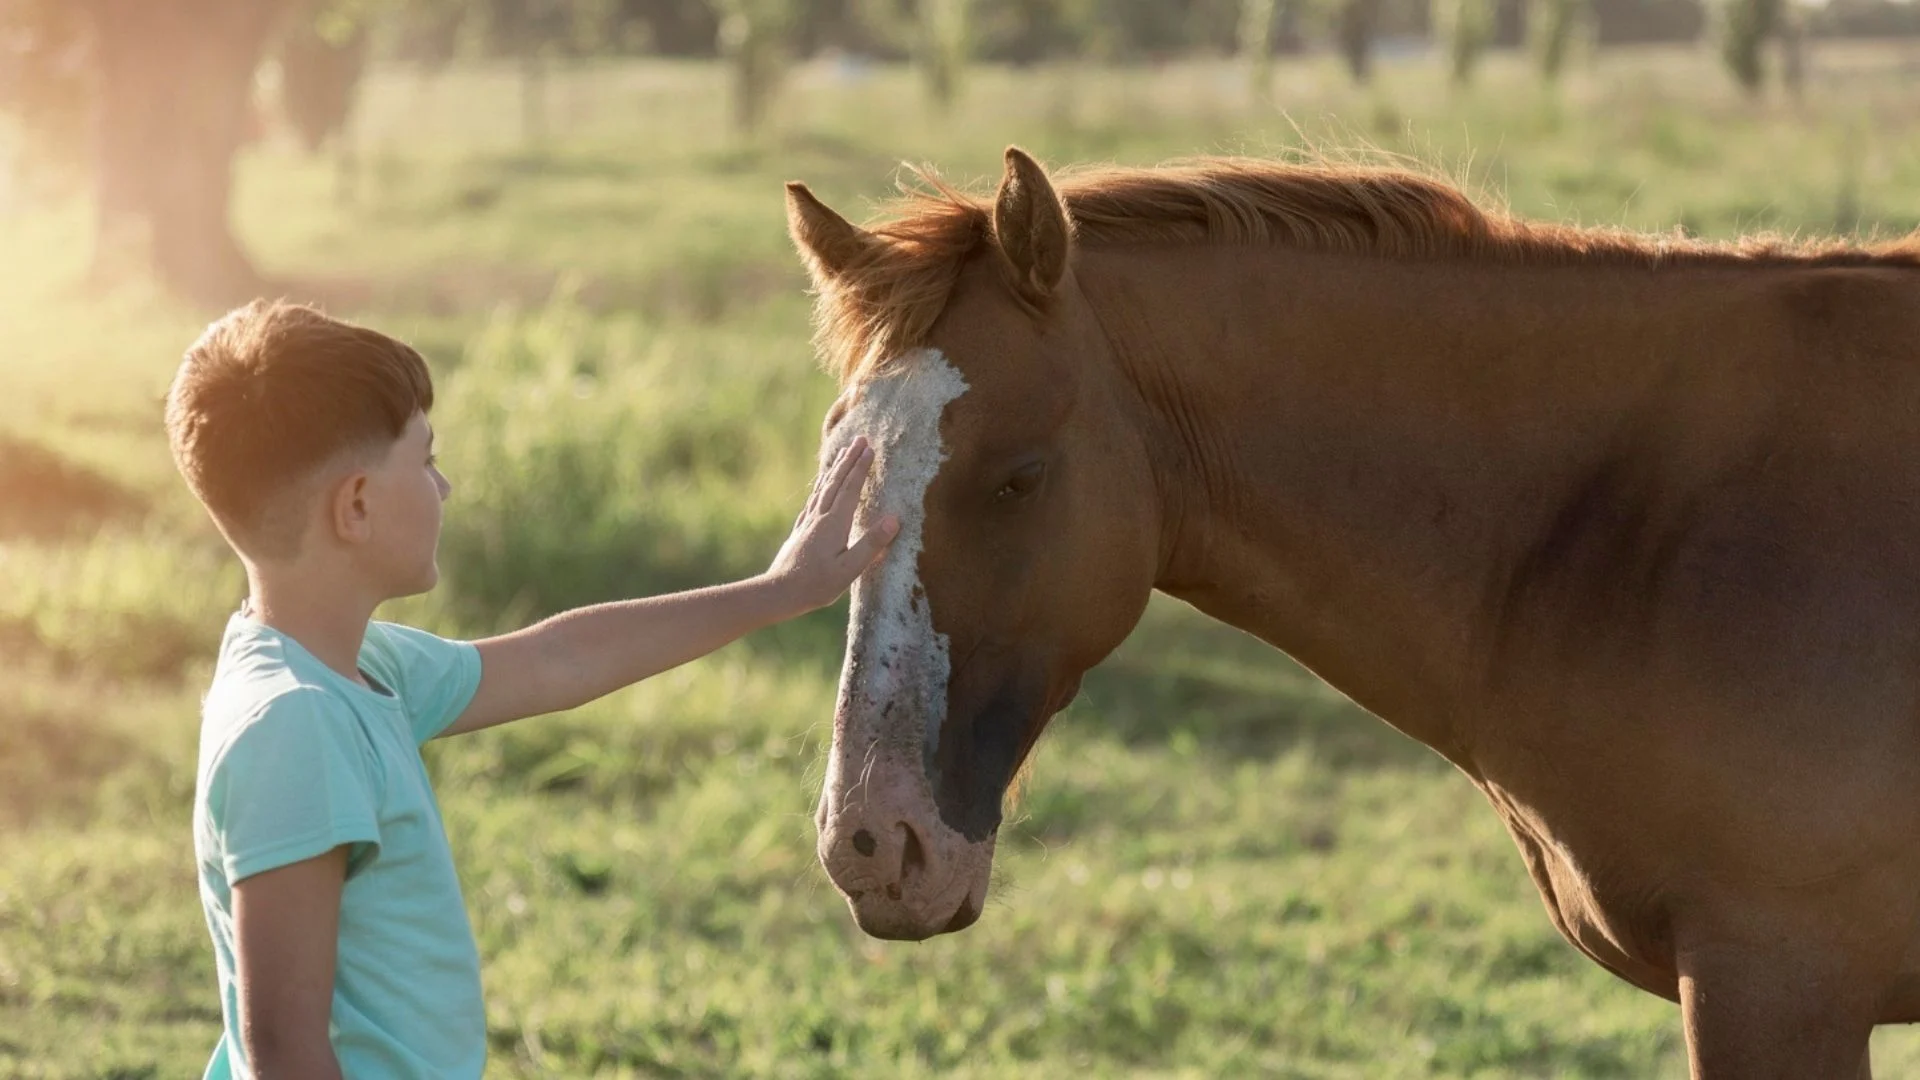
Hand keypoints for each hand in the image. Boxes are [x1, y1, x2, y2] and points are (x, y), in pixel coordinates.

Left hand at [765, 436, 898, 613]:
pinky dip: (820, 487)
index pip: (850, 489)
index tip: (870, 448)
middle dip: (849, 460)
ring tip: (842, 455)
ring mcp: (807, 523)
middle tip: (860, 440)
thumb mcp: (850, 569)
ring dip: (835, 470)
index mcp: (834, 523)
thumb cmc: (817, 584)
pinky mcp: (800, 532)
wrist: (779, 592)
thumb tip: (894, 519)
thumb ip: (871, 544)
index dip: (860, 468)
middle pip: (835, 482)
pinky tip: (820, 489)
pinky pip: (813, 501)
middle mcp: (819, 517)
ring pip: (822, 489)